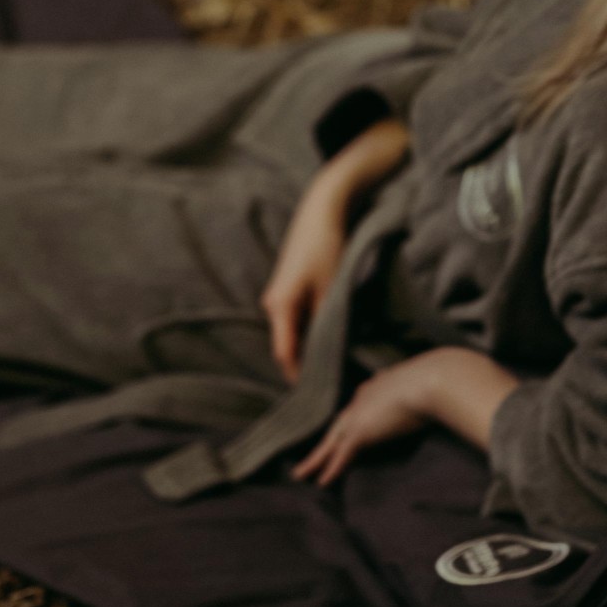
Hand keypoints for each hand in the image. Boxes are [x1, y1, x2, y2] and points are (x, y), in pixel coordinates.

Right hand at [260, 176, 347, 381]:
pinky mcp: (286, 288)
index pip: (285, 354)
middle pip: (287, 345)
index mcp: (281, 307)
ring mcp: (278, 296)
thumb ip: (327, 324)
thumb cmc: (328, 248)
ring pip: (292, 332)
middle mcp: (273, 304)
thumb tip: (330, 354)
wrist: (321, 211)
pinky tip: (327, 335)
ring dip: (308, 346)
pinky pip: (294, 319)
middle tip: (332, 381)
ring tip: (333, 361)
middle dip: (306, 364)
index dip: (300, 376)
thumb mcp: (332, 290)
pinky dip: (307, 330)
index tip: (319, 395)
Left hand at [291, 347, 519, 487]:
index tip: (343, 429)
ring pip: (331, 442)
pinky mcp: (361, 432)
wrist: (439, 378)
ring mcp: (360, 414)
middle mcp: (366, 396)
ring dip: (317, 458)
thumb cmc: (445, 379)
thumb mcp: (436, 386)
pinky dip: (329, 470)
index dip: (351, 419)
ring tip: (302, 473)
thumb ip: (437, 396)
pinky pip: (339, 456)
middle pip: (338, 424)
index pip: (360, 405)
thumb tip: (452, 402)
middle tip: (309, 456)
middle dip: (324, 441)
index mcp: (382, 384)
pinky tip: (320, 483)